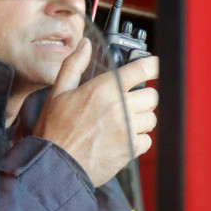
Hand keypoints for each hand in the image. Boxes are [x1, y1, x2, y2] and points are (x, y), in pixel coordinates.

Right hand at [33, 38, 159, 186]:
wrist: (56, 165)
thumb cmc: (55, 131)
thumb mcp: (58, 92)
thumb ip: (74, 65)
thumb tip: (84, 45)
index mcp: (103, 89)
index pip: (140, 70)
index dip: (152, 65)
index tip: (155, 65)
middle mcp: (119, 106)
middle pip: (152, 95)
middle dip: (144, 98)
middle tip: (131, 103)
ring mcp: (127, 128)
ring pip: (152, 118)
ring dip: (142, 119)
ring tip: (124, 123)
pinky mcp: (130, 148)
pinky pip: (148, 140)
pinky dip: (139, 140)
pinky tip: (123, 140)